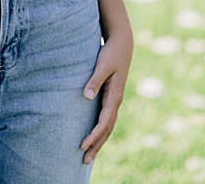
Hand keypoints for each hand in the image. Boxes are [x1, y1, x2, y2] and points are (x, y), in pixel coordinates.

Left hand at [80, 34, 132, 164]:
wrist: (122, 44)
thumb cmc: (111, 53)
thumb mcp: (102, 64)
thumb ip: (94, 80)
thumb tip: (86, 96)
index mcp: (115, 95)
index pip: (104, 122)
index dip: (93, 135)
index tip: (82, 146)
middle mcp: (116, 100)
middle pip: (107, 129)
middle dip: (96, 145)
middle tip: (85, 161)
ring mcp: (115, 100)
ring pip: (108, 126)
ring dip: (99, 141)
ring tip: (89, 155)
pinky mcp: (112, 97)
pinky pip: (107, 119)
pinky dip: (102, 131)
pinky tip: (95, 137)